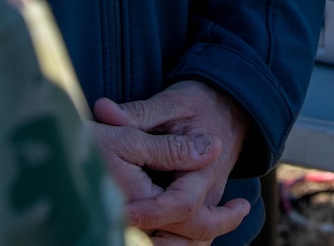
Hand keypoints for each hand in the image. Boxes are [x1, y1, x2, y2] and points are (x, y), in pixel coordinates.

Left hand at [92, 80, 250, 243]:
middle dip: (156, 239)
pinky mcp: (204, 206)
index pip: (182, 203)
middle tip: (121, 232)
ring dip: (165, 245)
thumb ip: (139, 112)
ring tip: (130, 239)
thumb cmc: (200, 104)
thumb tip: (103, 111)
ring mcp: (209, 202)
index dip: (152, 212)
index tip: (123, 213)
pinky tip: (146, 238)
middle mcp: (210, 191)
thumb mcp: (172, 102)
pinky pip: (194, 237)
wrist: (230, 107)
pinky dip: (172, 242)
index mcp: (205, 167)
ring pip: (195, 240)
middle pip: (191, 231)